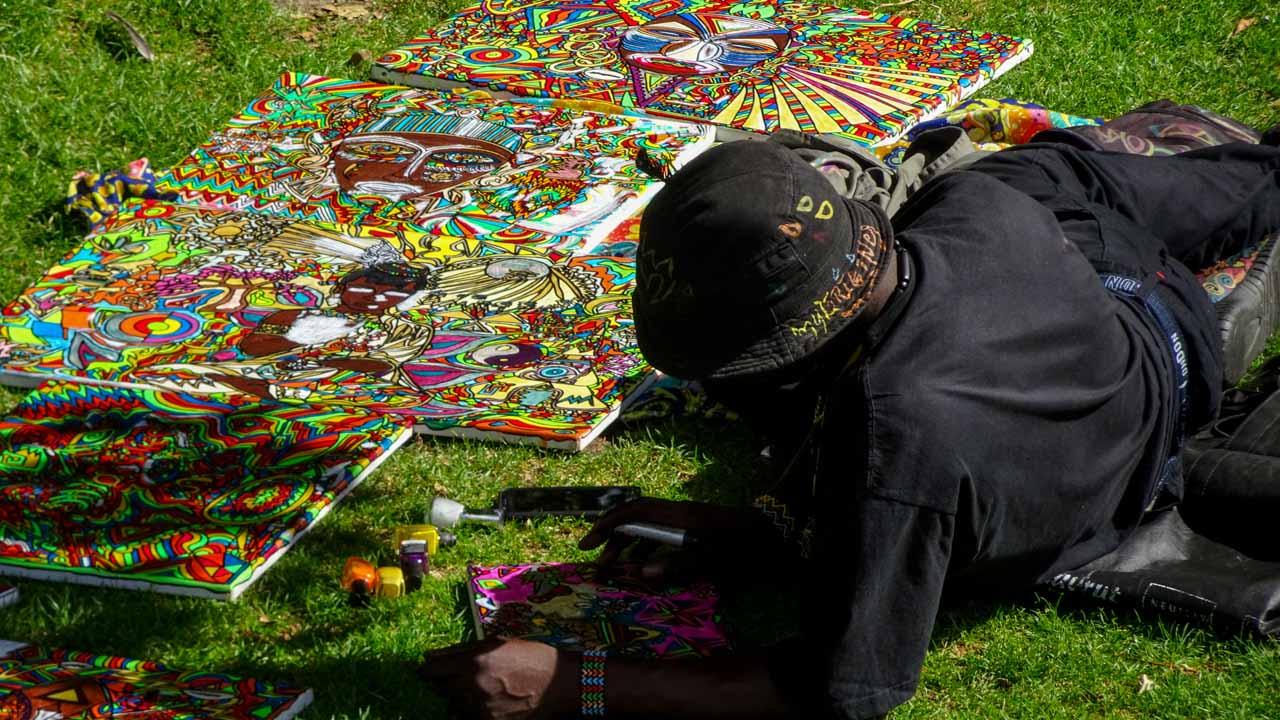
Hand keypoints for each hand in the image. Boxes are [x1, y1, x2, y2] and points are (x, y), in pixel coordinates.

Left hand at [419, 639, 575, 719]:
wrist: (560, 683)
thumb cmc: (532, 657)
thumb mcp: (497, 644)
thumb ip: (461, 650)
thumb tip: (429, 656)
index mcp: (474, 661)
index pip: (433, 670)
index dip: (430, 671)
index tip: (429, 671)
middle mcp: (473, 686)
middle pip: (442, 690)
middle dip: (449, 684)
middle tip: (467, 679)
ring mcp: (481, 709)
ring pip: (455, 705)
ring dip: (462, 698)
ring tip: (486, 689)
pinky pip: (470, 717)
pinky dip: (474, 711)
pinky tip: (493, 701)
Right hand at [578, 498, 776, 582]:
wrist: (774, 535)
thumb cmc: (743, 547)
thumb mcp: (712, 559)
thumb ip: (677, 566)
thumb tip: (642, 574)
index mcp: (678, 516)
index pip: (633, 513)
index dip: (607, 526)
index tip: (587, 543)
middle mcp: (678, 514)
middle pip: (636, 521)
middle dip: (614, 541)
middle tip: (597, 564)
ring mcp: (687, 522)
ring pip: (648, 530)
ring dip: (630, 548)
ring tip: (615, 570)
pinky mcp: (695, 531)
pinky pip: (662, 537)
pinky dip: (648, 551)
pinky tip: (644, 569)